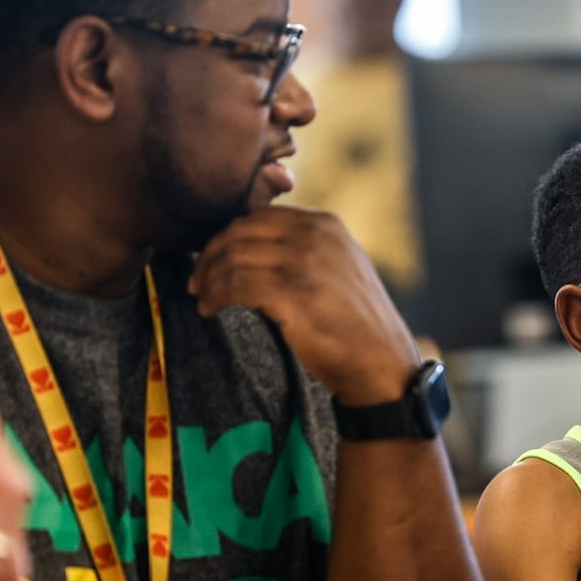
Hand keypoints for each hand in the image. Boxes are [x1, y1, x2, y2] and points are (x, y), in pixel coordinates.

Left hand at [189, 207, 418, 404]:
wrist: (382, 363)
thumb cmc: (357, 324)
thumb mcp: (340, 269)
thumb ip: (306, 250)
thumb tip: (251, 250)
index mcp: (326, 224)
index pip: (260, 218)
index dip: (228, 237)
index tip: (212, 259)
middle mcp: (316, 235)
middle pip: (241, 232)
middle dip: (211, 255)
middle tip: (197, 280)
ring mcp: (305, 262)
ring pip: (234, 258)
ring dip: (208, 279)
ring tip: (202, 298)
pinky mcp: (292, 292)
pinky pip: (235, 285)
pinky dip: (215, 296)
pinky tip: (210, 309)